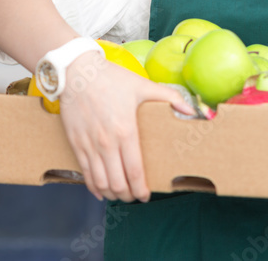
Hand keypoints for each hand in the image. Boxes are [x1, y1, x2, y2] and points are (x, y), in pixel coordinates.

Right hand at [58, 50, 195, 202]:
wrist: (78, 72)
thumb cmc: (111, 79)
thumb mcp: (143, 85)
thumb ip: (170, 97)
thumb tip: (191, 110)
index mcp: (126, 132)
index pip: (135, 172)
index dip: (141, 189)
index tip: (145, 195)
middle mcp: (107, 143)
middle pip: (118, 183)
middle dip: (128, 195)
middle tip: (134, 196)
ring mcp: (89, 145)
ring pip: (100, 183)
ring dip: (111, 194)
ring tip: (119, 194)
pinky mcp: (76, 144)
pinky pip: (84, 173)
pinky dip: (93, 187)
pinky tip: (100, 189)